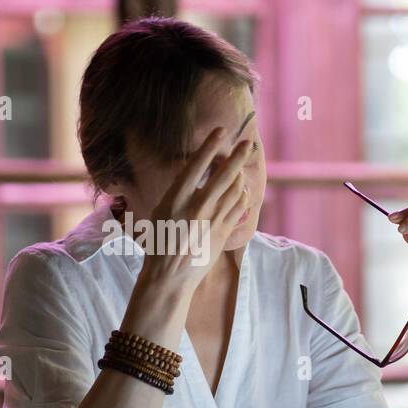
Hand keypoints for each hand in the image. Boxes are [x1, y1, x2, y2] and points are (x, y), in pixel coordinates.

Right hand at [138, 127, 253, 291]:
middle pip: (224, 175)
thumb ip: (178, 192)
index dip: (210, 145)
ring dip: (240, 175)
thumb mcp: (160, 211)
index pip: (196, 165)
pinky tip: (242, 190)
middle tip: (247, 143)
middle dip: (238, 156)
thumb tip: (193, 172)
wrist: (168, 276)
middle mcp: (196, 207)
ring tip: (240, 168)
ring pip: (235, 190)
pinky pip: (239, 207)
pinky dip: (243, 195)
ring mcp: (212, 221)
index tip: (221, 131)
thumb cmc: (160, 242)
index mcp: (175, 199)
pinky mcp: (223, 233)